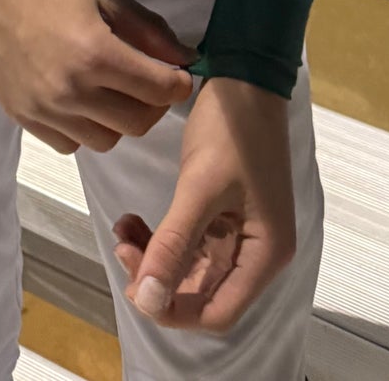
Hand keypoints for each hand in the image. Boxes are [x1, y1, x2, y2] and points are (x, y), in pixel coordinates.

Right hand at [0, 0, 195, 154]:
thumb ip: (147, 30)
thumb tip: (184, 58)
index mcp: (95, 56)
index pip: (159, 91)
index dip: (178, 83)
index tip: (179, 74)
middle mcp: (71, 93)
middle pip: (136, 124)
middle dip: (154, 104)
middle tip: (150, 81)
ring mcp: (43, 110)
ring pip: (104, 141)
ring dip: (118, 120)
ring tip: (113, 90)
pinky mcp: (21, 118)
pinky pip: (68, 144)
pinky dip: (83, 129)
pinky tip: (80, 100)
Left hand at [111, 75, 296, 334]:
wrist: (244, 75)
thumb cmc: (232, 130)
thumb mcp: (199, 186)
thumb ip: (173, 245)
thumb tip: (146, 301)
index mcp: (265, 254)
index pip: (218, 313)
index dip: (174, 310)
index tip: (134, 285)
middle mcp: (257, 251)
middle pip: (202, 292)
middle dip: (158, 279)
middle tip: (123, 246)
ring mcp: (240, 232)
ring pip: (191, 268)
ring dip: (155, 257)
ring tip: (124, 229)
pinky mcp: (223, 213)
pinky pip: (189, 242)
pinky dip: (161, 237)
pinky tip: (134, 220)